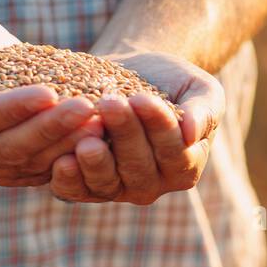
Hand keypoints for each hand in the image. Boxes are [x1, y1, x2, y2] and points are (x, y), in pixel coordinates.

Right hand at [0, 14, 102, 186]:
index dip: (15, 108)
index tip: (49, 92)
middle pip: (11, 146)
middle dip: (51, 127)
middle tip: (88, 108)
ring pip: (34, 161)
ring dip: (70, 143)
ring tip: (103, 121)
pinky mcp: (17, 172)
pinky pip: (48, 168)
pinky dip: (76, 153)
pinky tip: (104, 134)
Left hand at [48, 50, 223, 203]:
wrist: (130, 75)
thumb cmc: (171, 82)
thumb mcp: (198, 89)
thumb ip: (204, 111)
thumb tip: (192, 134)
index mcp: (185, 166)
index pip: (175, 152)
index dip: (159, 127)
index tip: (142, 98)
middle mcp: (153, 185)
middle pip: (139, 167)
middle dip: (125, 134)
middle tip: (111, 103)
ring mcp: (118, 189)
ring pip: (108, 182)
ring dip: (97, 161)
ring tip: (87, 138)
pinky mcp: (84, 186)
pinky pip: (77, 191)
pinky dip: (69, 180)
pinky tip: (61, 161)